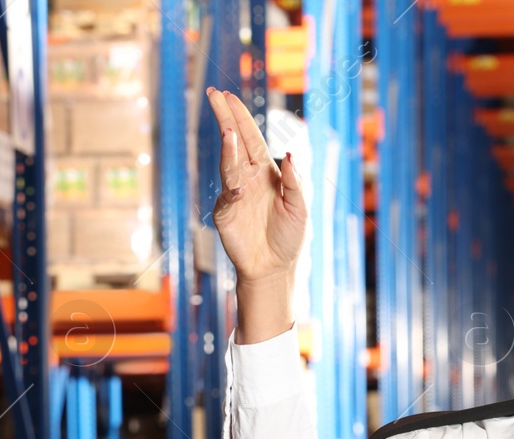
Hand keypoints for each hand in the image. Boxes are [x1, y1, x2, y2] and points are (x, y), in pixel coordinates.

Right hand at [205, 87, 305, 285]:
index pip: (251, 138)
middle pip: (234, 142)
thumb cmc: (289, 238)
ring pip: (228, 164)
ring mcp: (234, 194)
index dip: (240, 117)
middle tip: (213, 94)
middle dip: (225, 118)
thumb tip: (290, 154)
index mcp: (266, 172)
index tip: (228, 97)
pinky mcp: (224, 213)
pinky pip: (226, 197)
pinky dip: (231, 190)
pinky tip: (238, 189)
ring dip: (228, 148)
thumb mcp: (300, 208)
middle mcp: (247, 178)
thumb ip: (295, 182)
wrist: (274, 269)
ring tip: (227, 130)